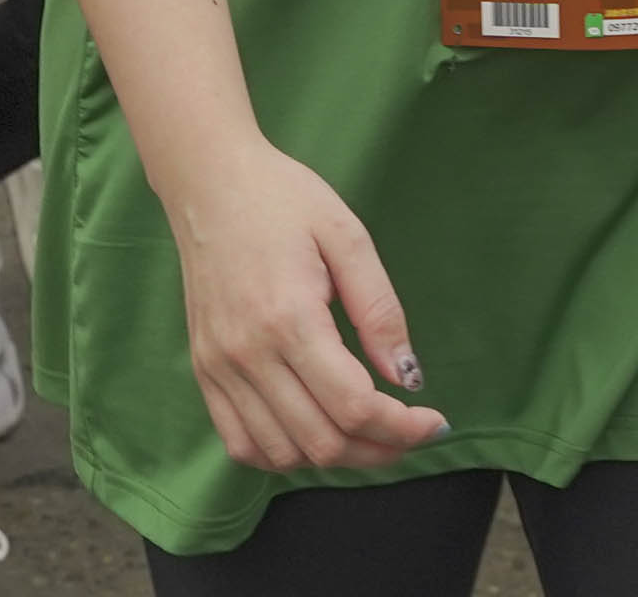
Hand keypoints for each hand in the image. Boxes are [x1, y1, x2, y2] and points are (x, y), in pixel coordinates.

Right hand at [165, 141, 446, 474]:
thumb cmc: (283, 199)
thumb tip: (407, 377)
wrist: (208, 181)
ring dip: (335, 457)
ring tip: (369, 434)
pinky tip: (315, 432)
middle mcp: (247, 352)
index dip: (403, 428)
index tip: (434, 422)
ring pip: (283, 453)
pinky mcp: (203, 370)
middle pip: (322, 441)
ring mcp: (219, 366)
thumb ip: (380, 310)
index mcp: (289, 317)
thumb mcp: (347, 236)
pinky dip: (283, 455)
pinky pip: (240, 443)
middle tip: (410, 433)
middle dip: (379, 449)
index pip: (354, 406)